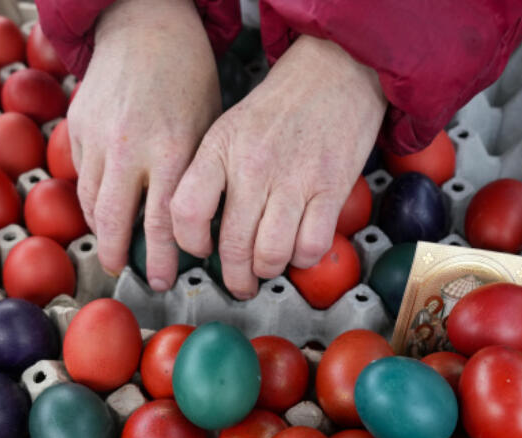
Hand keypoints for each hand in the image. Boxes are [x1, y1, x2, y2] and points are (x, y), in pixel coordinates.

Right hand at [67, 0, 220, 285]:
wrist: (145, 23)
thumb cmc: (187, 73)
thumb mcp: (208, 126)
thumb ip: (196, 176)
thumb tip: (196, 225)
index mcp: (172, 149)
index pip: (162, 222)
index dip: (161, 258)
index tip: (164, 277)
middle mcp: (130, 147)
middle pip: (115, 221)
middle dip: (119, 256)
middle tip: (129, 275)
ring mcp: (98, 137)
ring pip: (90, 203)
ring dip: (101, 232)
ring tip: (113, 249)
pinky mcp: (77, 127)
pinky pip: (80, 177)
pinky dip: (90, 200)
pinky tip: (103, 212)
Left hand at [170, 35, 386, 298]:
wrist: (336, 70)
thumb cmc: (279, 107)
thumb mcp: (229, 129)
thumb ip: (211, 174)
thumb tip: (199, 230)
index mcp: (220, 148)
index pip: (186, 211)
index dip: (189, 243)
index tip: (201, 250)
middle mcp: (254, 165)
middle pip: (232, 246)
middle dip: (235, 277)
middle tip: (241, 283)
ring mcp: (294, 177)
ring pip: (271, 254)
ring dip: (269, 270)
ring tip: (270, 266)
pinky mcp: (331, 187)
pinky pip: (311, 246)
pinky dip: (304, 259)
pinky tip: (300, 248)